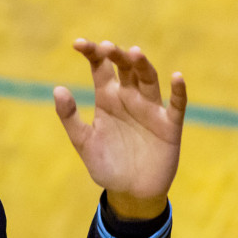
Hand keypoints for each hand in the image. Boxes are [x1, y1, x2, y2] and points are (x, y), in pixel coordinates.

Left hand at [53, 39, 185, 219]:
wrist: (130, 193)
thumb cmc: (106, 166)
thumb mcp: (83, 142)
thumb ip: (70, 117)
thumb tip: (57, 89)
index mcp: (108, 99)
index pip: (101, 68)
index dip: (92, 53)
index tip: (78, 44)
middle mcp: (130, 99)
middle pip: (126, 68)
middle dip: (117, 55)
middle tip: (107, 47)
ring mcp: (151, 110)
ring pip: (149, 80)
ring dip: (142, 66)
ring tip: (134, 53)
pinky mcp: (169, 126)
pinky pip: (177, 105)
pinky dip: (179, 91)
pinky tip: (176, 78)